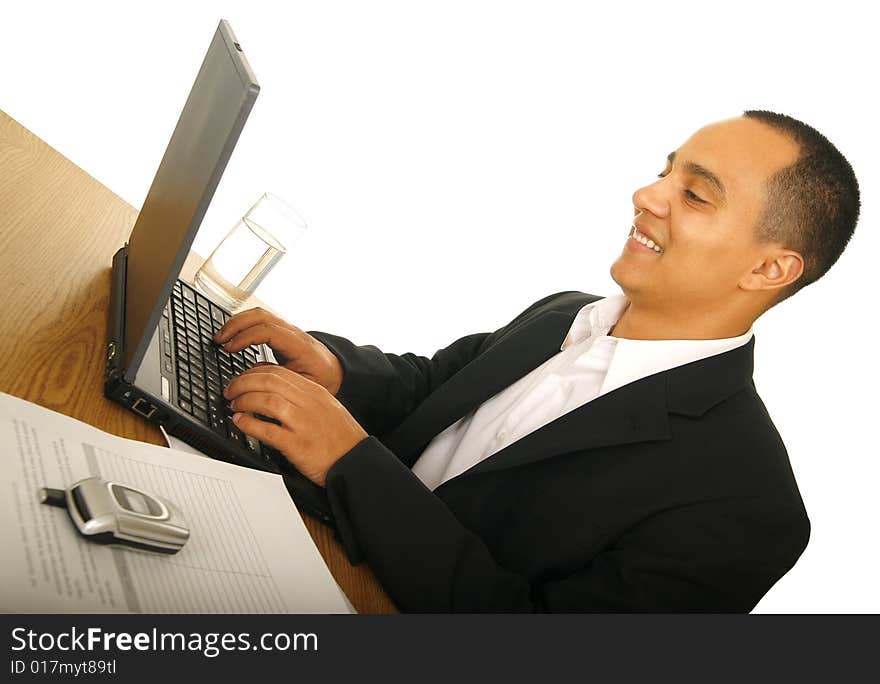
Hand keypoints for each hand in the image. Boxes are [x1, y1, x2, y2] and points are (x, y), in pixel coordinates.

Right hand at [214, 307, 343, 394]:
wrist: (335, 371)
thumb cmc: (321, 379)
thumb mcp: (302, 385)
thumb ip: (278, 379)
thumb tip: (250, 375)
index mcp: (300, 346)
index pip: (268, 331)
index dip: (246, 337)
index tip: (229, 348)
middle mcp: (293, 333)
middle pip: (261, 316)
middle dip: (236, 325)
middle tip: (219, 340)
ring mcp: (287, 329)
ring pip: (259, 313)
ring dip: (237, 321)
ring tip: (221, 336)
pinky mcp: (281, 331)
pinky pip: (260, 319)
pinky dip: (243, 324)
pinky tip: (232, 335)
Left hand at [224, 365, 367, 485]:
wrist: (356, 461)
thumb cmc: (341, 438)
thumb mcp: (326, 407)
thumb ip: (303, 397)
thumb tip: (274, 390)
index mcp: (314, 392)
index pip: (277, 372)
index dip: (253, 373)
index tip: (242, 379)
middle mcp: (308, 403)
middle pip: (268, 382)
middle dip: (242, 383)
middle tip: (230, 391)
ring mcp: (303, 423)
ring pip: (266, 401)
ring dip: (244, 401)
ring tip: (234, 406)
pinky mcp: (298, 445)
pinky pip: (267, 430)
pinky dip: (249, 425)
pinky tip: (241, 423)